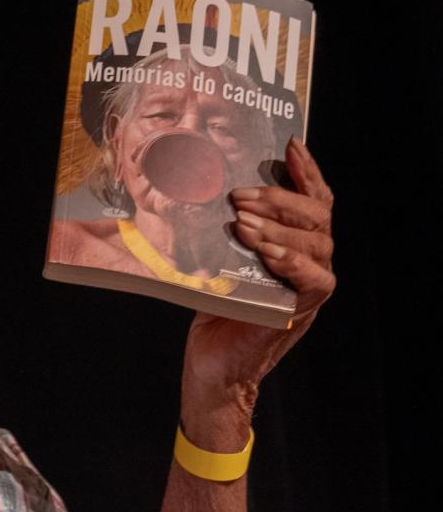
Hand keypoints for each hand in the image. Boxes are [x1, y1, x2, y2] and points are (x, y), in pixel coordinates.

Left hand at [181, 137, 334, 438]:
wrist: (211, 366)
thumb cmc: (210, 312)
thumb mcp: (213, 259)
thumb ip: (220, 229)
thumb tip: (194, 187)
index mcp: (292, 243)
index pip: (311, 200)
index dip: (306, 171)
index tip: (291, 145)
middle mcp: (309, 261)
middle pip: (318, 215)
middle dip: (280, 197)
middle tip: (239, 193)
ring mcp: (309, 286)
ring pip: (318, 242)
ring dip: (279, 225)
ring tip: (242, 220)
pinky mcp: (303, 309)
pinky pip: (315, 279)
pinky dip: (292, 260)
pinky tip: (267, 250)